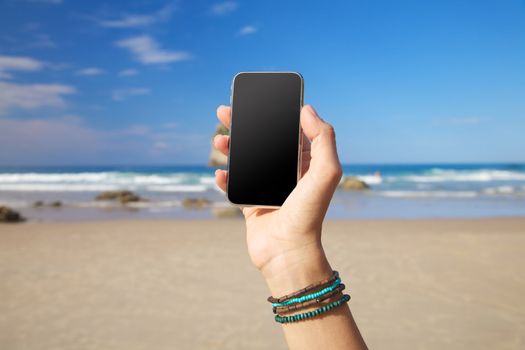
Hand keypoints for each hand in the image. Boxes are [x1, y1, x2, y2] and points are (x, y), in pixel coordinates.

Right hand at [214, 104, 342, 295]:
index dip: (272, 114)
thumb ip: (323, 138)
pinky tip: (221, 173)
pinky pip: (235, 186)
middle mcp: (287, 174)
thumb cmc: (309, 213)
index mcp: (305, 163)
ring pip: (245, 161)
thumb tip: (307, 109)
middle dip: (243, 126)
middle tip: (224, 112)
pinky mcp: (252, 205)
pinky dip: (226, 178)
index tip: (256, 100)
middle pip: (262, 142)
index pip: (287, 131)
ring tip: (219, 141)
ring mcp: (268, 189)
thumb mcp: (326, 172)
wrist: (288, 251)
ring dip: (230, 148)